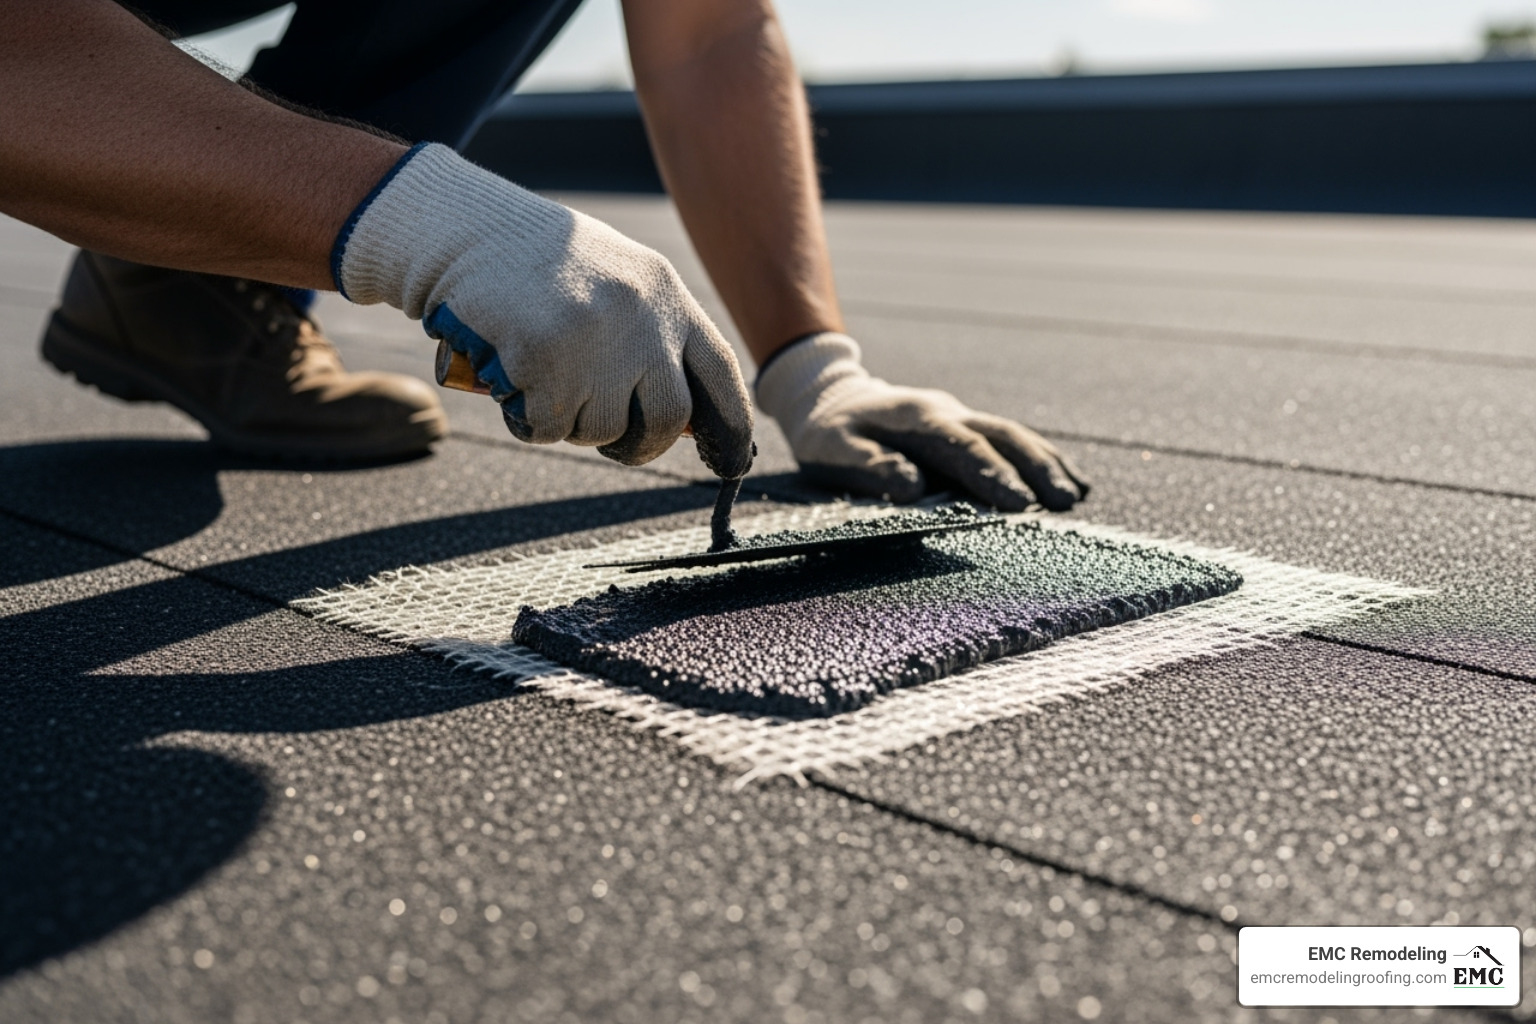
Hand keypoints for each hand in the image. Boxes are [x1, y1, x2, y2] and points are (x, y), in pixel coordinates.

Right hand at [332, 144, 752, 477]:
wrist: (465, 231)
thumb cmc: (540, 266)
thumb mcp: (616, 284)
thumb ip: (654, 339)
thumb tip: (688, 421)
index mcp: (665, 294)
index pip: (719, 374)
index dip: (729, 428)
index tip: (730, 462)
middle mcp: (641, 317)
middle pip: (668, 420)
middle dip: (641, 444)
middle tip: (614, 442)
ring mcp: (595, 340)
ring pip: (601, 430)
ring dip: (570, 421)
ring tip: (541, 372)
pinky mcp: (544, 362)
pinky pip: (547, 429)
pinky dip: (527, 419)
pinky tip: (511, 375)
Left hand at [756, 333, 1087, 510]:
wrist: (832, 399)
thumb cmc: (829, 434)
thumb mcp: (831, 449)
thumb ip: (869, 465)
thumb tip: (913, 486)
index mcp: (914, 418)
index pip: (959, 445)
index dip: (988, 473)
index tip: (1016, 502)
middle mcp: (946, 411)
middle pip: (999, 435)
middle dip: (1033, 468)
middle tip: (1061, 502)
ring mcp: (961, 416)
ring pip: (1013, 434)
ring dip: (1046, 463)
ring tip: (1074, 496)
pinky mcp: (968, 426)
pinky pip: (1012, 438)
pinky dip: (1043, 458)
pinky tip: (1070, 481)